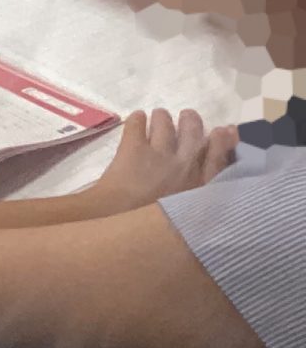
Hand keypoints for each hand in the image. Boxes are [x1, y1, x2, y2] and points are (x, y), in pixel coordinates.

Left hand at [84, 108, 238, 211]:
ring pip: (164, 121)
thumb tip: (210, 186)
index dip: (222, 139)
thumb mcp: (195, 219)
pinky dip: (137, 119)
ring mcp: (159, 153)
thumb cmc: (163, 230)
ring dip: (161, 118)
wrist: (124, 224)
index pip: (218, 154)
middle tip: (187, 117)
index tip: (224, 130)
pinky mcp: (133, 147)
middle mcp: (185, 164)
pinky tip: (137, 120)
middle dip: (190, 121)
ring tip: (157, 118)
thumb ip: (204, 199)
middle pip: (193, 130)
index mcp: (203, 185)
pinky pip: (136, 122)